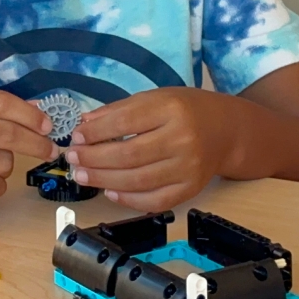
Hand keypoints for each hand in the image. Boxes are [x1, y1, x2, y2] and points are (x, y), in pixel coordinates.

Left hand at [67, 88, 239, 211]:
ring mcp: (188, 168)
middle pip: (129, 155)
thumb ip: (120, 110)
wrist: (226, 131)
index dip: (96, 132)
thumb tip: (85, 124)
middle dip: (94, 158)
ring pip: (138, 180)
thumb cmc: (186, 110)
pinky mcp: (190, 190)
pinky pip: (154, 201)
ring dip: (104, 180)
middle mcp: (182, 140)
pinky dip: (128, 200)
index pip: (125, 122)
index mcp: (171, 110)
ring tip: (82, 175)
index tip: (77, 136)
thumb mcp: (155, 98)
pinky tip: (110, 191)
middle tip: (73, 158)